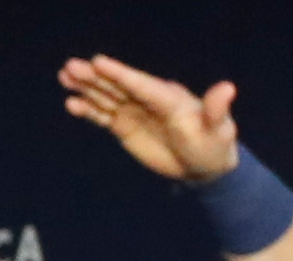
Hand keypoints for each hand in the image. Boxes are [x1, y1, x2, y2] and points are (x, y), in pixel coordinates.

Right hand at [58, 56, 238, 183]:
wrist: (203, 165)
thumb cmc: (214, 145)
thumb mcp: (219, 130)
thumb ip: (217, 110)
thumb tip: (228, 87)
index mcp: (169, 98)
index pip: (141, 84)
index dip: (120, 74)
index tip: (98, 62)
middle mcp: (148, 100)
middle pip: (118, 86)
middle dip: (95, 77)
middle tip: (71, 66)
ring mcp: (135, 112)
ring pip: (107, 97)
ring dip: (86, 87)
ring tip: (64, 76)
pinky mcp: (125, 126)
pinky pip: (103, 116)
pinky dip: (88, 110)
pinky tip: (71, 104)